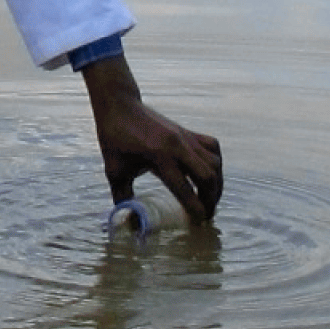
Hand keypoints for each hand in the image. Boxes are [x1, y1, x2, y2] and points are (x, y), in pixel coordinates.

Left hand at [81, 54, 222, 222]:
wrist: (119, 105)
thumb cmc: (115, 138)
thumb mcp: (114, 169)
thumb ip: (122, 196)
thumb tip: (126, 221)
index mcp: (158, 156)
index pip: (184, 188)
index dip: (195, 208)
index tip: (199, 223)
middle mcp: (177, 146)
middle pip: (207, 176)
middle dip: (210, 199)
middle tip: (206, 214)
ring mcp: (185, 137)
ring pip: (214, 163)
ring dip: (216, 183)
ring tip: (209, 198)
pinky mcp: (187, 131)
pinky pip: (212, 147)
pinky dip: (215, 163)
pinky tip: (209, 174)